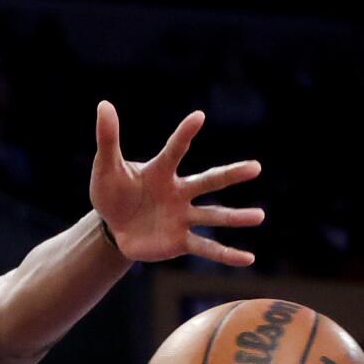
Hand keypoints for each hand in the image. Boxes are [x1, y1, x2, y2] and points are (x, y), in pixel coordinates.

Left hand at [87, 102, 262, 264]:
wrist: (113, 227)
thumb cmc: (112, 192)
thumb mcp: (106, 167)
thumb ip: (108, 138)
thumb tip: (104, 104)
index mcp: (161, 172)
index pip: (175, 150)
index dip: (184, 134)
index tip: (198, 116)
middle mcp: (178, 192)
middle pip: (208, 181)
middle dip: (231, 175)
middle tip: (256, 167)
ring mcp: (182, 217)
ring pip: (213, 216)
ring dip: (235, 217)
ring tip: (259, 216)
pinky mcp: (180, 241)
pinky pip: (206, 248)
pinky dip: (226, 254)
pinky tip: (248, 259)